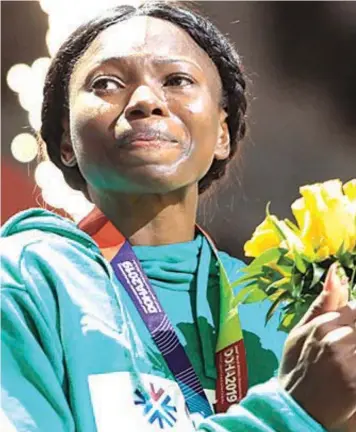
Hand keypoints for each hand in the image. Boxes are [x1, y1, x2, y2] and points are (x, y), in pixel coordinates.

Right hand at [278, 263, 355, 429]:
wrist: (293, 407)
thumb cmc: (296, 366)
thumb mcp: (300, 331)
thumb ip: (323, 303)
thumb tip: (336, 270)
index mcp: (322, 324)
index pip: (355, 308)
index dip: (353, 319)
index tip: (346, 331)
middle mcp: (337, 341)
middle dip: (353, 331)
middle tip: (345, 344)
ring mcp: (348, 364)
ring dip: (354, 346)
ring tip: (345, 353)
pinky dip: (355, 361)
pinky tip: (348, 365)